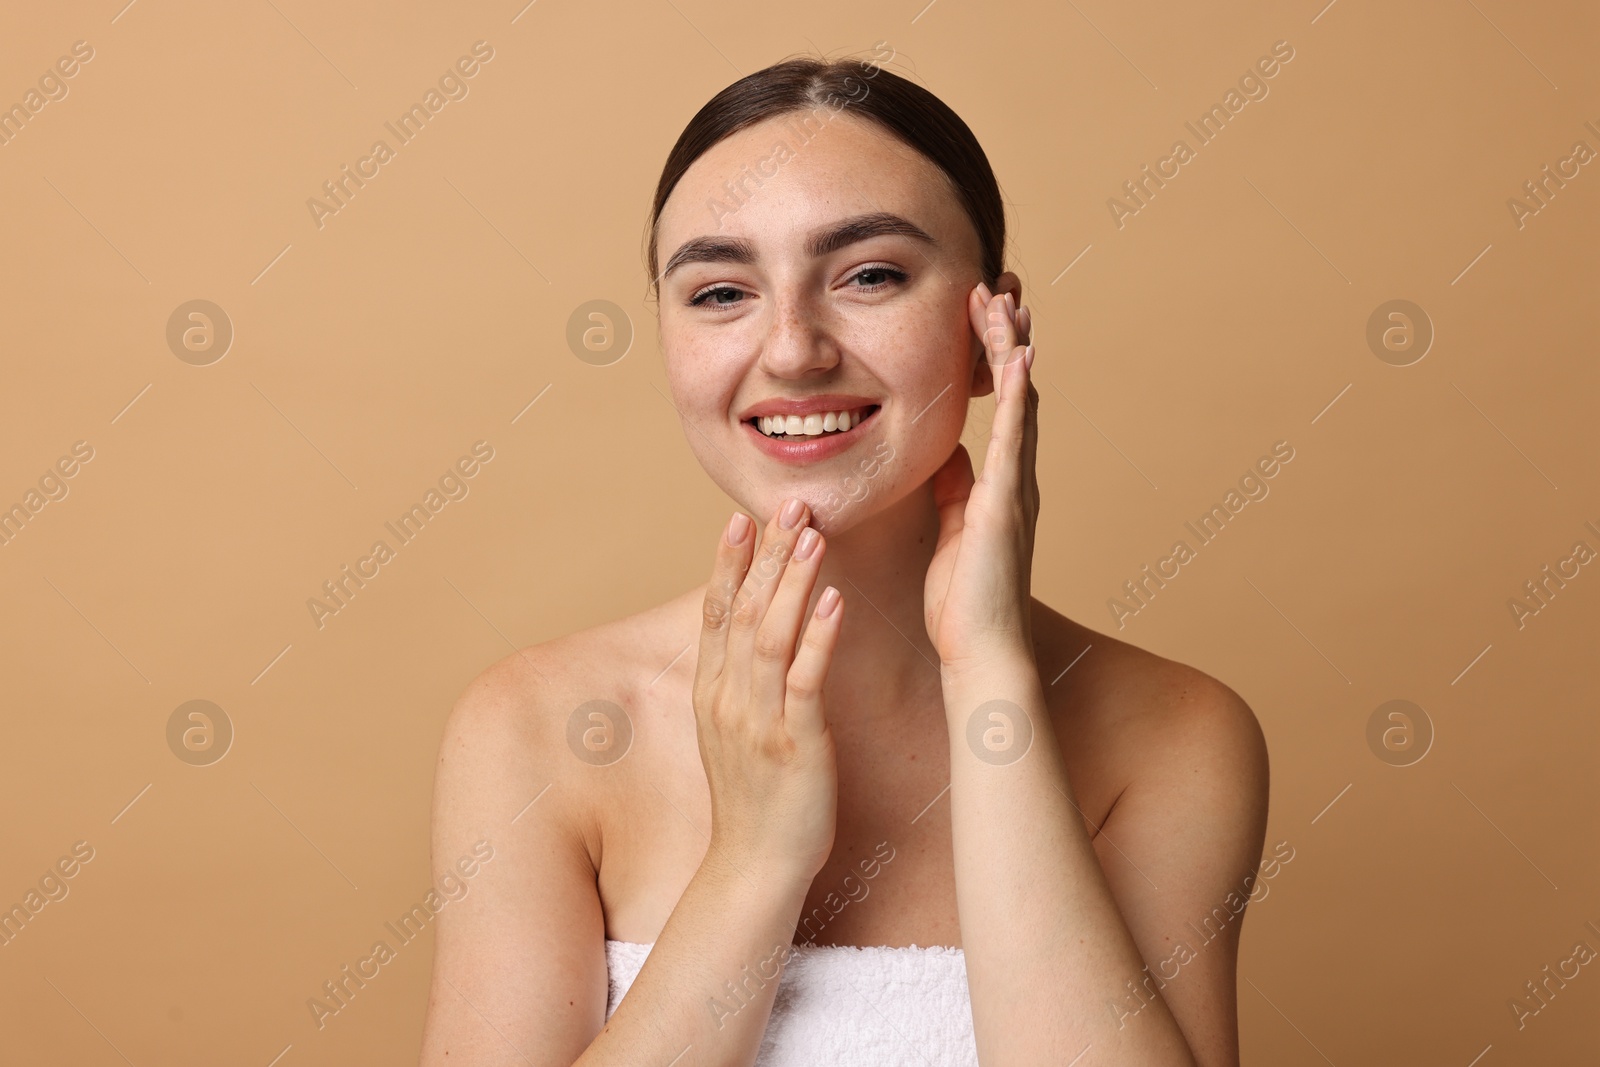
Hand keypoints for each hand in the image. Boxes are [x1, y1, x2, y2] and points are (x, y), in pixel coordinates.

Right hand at [693, 499, 841, 885]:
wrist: (757, 866)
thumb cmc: (757, 798)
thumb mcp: (735, 731)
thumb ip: (741, 682)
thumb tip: (754, 637)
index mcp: (711, 693)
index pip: (715, 612)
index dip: (727, 562)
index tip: (739, 516)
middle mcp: (727, 699)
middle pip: (743, 612)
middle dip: (764, 555)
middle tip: (789, 505)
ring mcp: (757, 721)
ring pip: (770, 636)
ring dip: (791, 582)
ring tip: (812, 536)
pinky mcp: (794, 743)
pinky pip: (805, 681)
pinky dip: (819, 637)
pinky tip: (835, 601)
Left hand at [923, 286, 1040, 672]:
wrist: (980, 651)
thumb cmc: (962, 603)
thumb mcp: (950, 530)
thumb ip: (953, 489)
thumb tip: (947, 452)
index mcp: (999, 483)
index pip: (998, 406)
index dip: (993, 359)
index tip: (982, 315)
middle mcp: (1015, 477)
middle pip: (1015, 390)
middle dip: (1009, 337)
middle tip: (1003, 287)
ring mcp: (1015, 486)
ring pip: (1017, 401)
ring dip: (1011, 348)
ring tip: (1005, 299)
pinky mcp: (1005, 501)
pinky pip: (1012, 437)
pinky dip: (1013, 394)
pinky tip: (1015, 355)